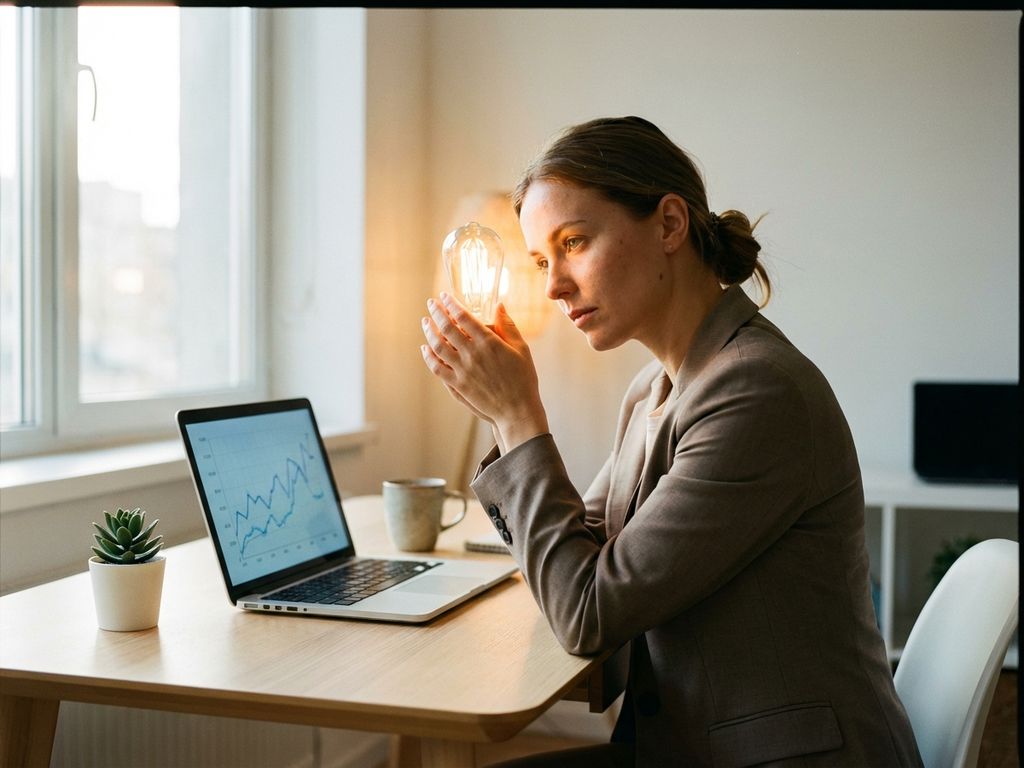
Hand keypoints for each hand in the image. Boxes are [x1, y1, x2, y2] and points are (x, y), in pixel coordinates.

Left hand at [420, 293, 548, 452]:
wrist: (518, 410)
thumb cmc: (523, 378)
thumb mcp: (521, 348)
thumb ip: (508, 326)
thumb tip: (499, 305)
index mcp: (489, 342)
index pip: (463, 317)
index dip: (451, 304)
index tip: (445, 296)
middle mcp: (473, 354)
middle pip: (447, 328)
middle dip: (436, 312)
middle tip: (430, 303)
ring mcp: (463, 370)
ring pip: (438, 346)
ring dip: (429, 331)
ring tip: (425, 322)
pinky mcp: (458, 385)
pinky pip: (437, 368)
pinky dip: (428, 356)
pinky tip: (425, 348)